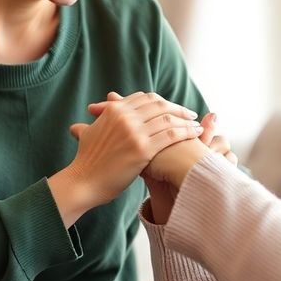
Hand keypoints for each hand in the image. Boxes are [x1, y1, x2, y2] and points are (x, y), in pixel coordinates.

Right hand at [51, 91, 202, 225]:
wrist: (83, 182)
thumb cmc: (87, 162)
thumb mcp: (89, 132)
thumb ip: (96, 120)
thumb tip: (91, 115)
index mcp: (115, 110)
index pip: (146, 99)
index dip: (163, 102)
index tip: (174, 108)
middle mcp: (125, 116)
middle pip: (160, 105)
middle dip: (178, 109)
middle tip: (191, 114)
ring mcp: (134, 132)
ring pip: (168, 120)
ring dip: (186, 121)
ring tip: (197, 126)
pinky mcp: (142, 149)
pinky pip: (170, 136)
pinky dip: (186, 133)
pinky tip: (195, 135)